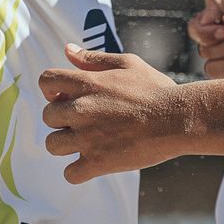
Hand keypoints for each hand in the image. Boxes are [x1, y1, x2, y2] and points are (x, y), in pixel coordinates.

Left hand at [39, 45, 183, 182]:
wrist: (178, 119)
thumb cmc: (156, 90)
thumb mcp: (128, 64)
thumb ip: (93, 58)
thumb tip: (67, 49)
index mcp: (86, 83)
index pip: (45, 81)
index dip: (52, 89)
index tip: (65, 96)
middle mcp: (81, 109)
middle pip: (47, 116)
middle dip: (61, 119)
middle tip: (84, 122)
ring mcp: (87, 138)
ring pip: (53, 145)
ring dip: (66, 145)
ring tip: (87, 143)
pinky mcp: (98, 162)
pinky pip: (70, 174)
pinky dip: (78, 172)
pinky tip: (93, 163)